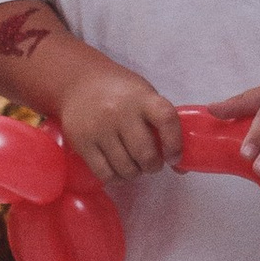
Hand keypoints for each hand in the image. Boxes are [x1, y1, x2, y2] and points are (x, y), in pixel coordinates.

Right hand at [55, 58, 182, 182]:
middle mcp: (121, 112)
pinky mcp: (83, 142)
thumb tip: (180, 166)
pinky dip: (116, 178)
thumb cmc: (119, 92)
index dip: (175, 143)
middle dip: (153, 166)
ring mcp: (100, 128)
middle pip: (145, 153)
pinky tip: (118, 172)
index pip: (167, 119)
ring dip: (135, 173)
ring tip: (134, 166)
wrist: (79, 81)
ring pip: (126, 168)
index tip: (174, 157)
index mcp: (143, 98)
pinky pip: (104, 173)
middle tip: (151, 164)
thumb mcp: (144, 96)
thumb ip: (162, 125)